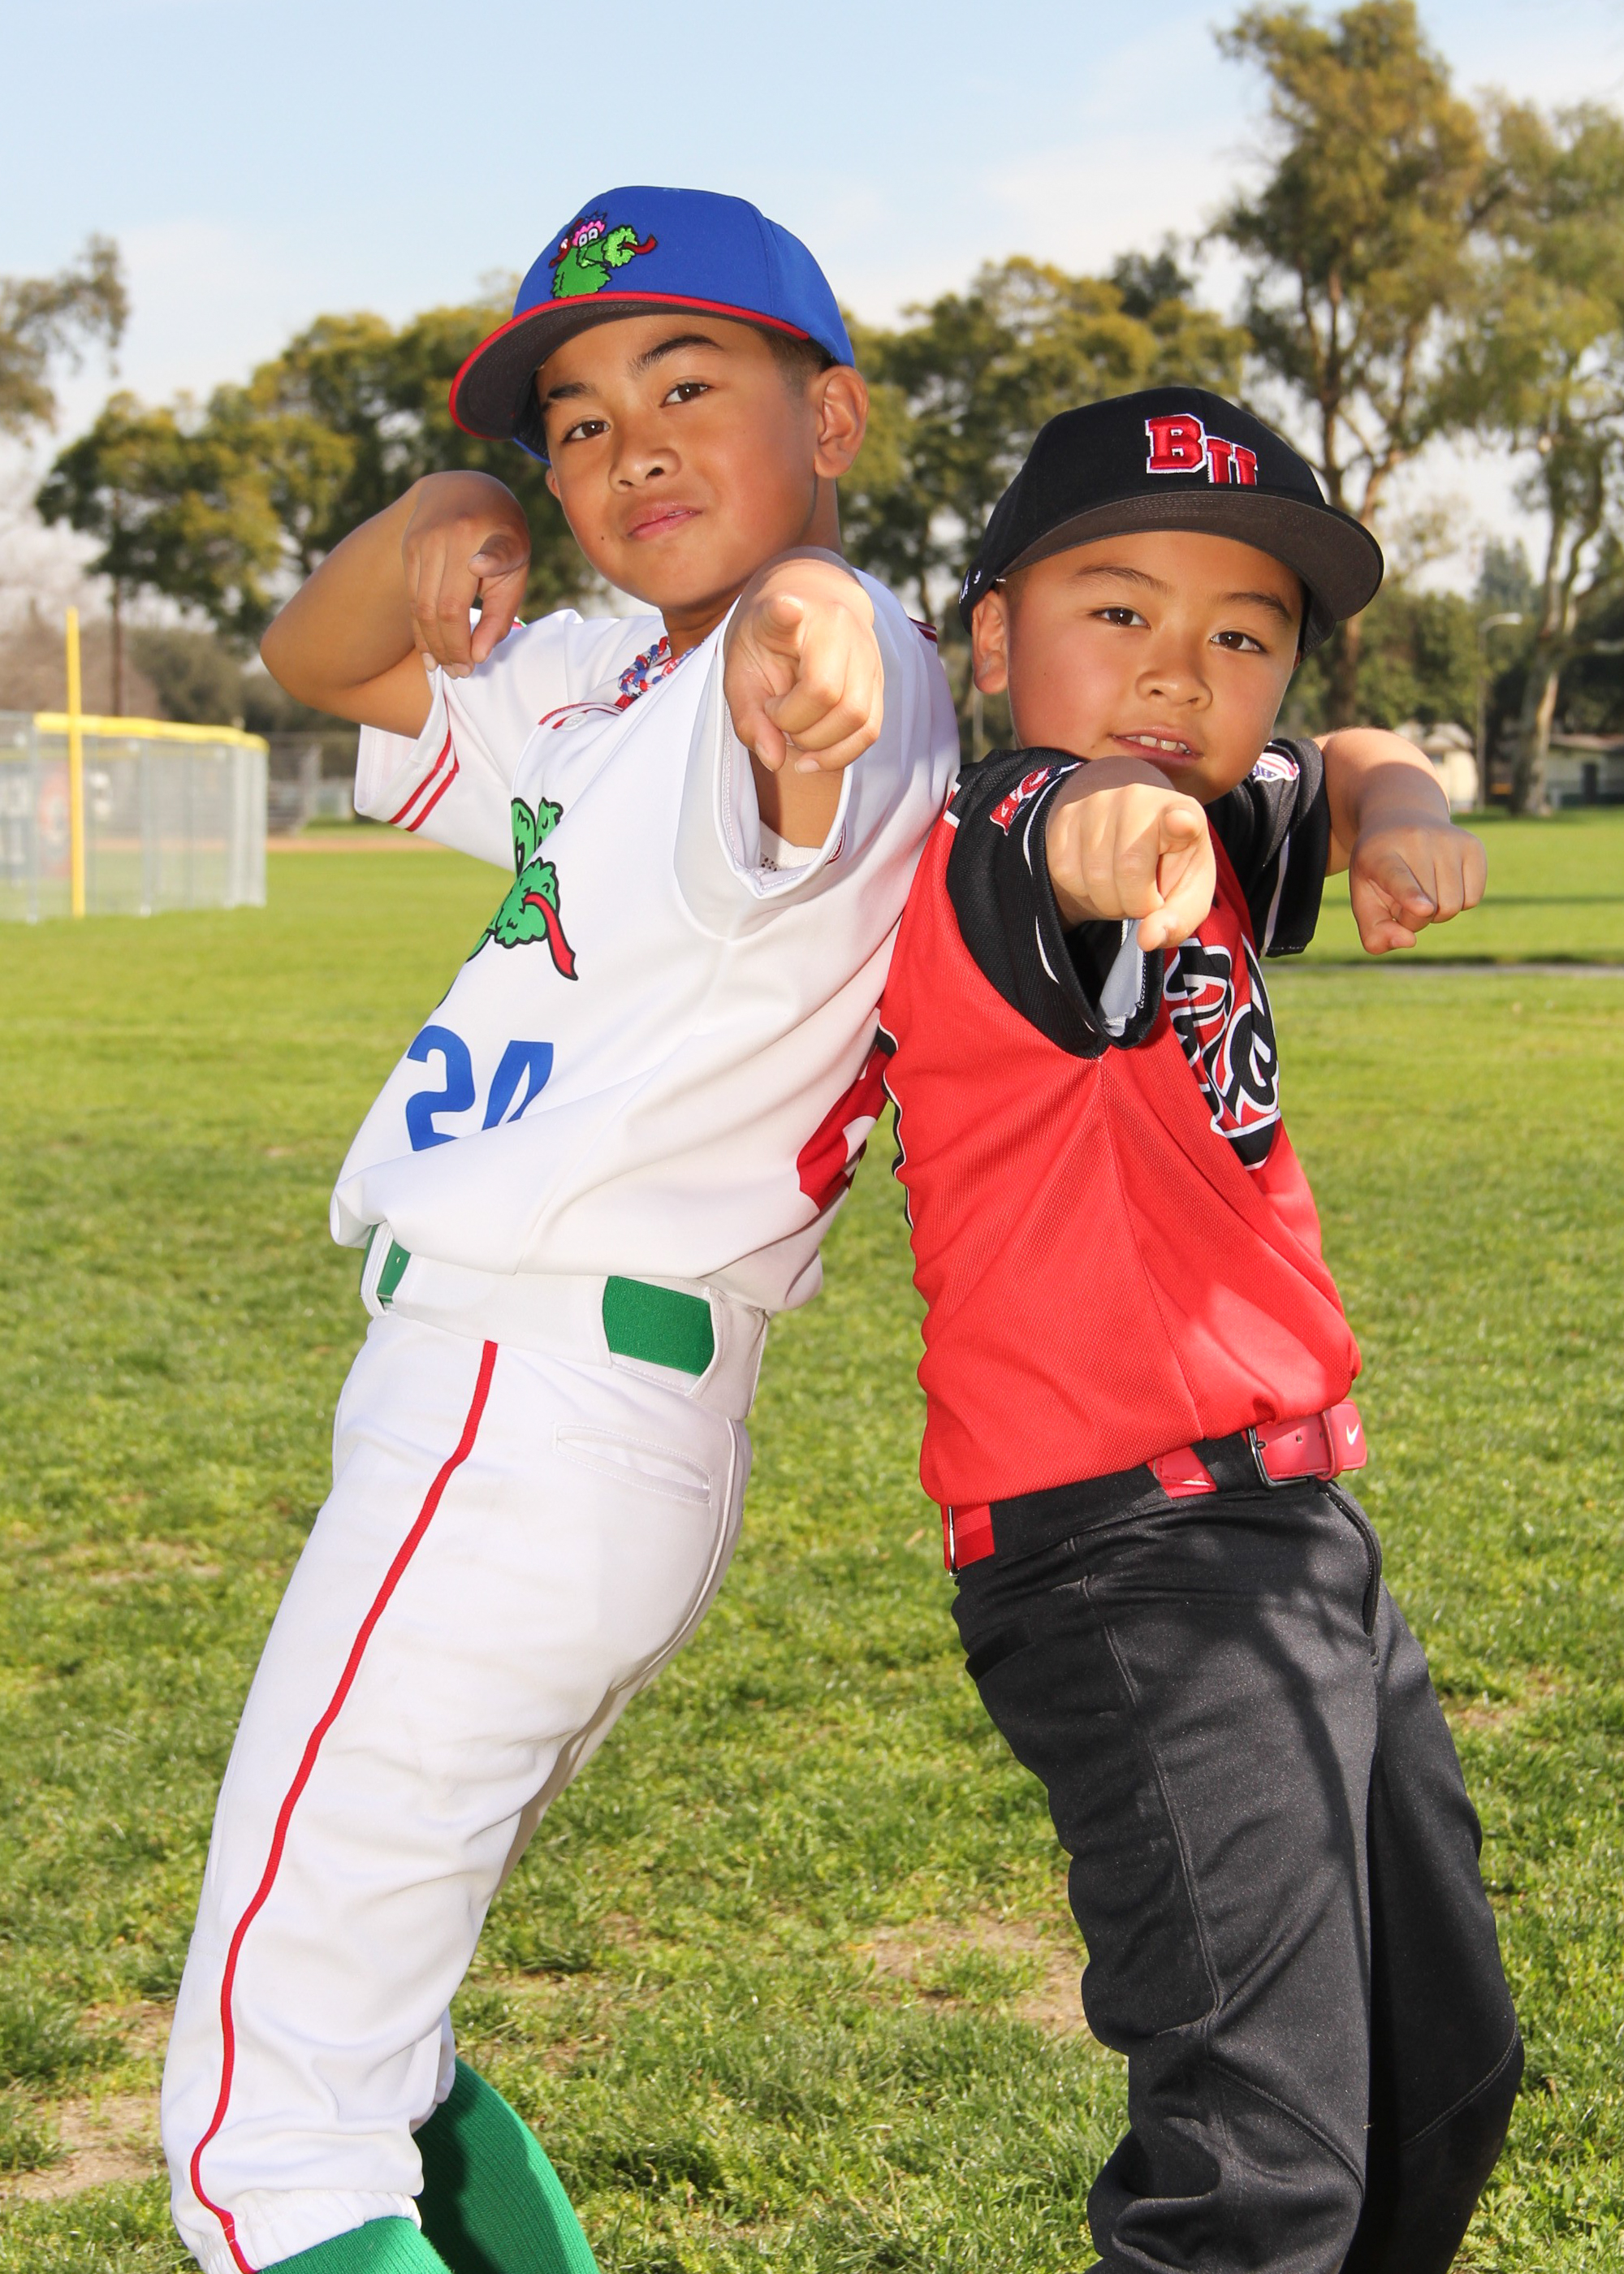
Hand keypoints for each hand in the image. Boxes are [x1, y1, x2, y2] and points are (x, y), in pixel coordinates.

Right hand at [401, 472, 530, 678]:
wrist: (461, 488)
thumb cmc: (501, 535)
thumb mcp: (517, 564)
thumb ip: (502, 611)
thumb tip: (479, 655)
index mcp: (486, 534)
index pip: (480, 572)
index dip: (481, 581)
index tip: (477, 596)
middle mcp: (449, 536)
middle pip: (442, 608)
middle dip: (451, 648)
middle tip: (462, 674)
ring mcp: (422, 541)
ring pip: (421, 608)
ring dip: (433, 645)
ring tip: (447, 669)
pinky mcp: (408, 549)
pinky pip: (412, 599)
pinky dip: (421, 630)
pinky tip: (430, 653)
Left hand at [724, 556, 881, 773]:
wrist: (811, 605)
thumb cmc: (769, 641)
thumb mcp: (741, 671)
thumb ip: (748, 716)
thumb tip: (773, 759)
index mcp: (798, 615)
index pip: (792, 618)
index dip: (786, 612)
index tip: (784, 607)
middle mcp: (843, 631)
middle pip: (834, 697)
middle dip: (799, 729)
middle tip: (775, 717)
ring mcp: (869, 658)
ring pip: (860, 720)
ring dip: (821, 745)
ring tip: (794, 736)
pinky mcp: (879, 683)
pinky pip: (869, 730)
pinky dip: (840, 753)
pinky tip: (812, 757)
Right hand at [1045, 760, 1215, 949]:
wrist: (1125, 838)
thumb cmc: (1165, 869)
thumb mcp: (1186, 896)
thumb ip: (1177, 921)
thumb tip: (1148, 939)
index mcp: (1184, 814)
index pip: (1181, 816)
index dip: (1181, 821)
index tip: (1182, 823)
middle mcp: (1139, 799)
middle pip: (1129, 869)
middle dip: (1135, 903)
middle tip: (1143, 897)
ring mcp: (1098, 803)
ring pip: (1093, 875)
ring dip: (1107, 900)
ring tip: (1121, 888)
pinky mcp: (1066, 817)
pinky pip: (1065, 872)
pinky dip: (1082, 890)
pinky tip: (1097, 879)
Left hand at [1348, 812, 1485, 952]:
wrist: (1400, 817)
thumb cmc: (1378, 870)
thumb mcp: (1363, 899)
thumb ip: (1374, 932)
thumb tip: (1408, 942)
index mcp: (1380, 854)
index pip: (1398, 878)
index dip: (1410, 896)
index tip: (1423, 908)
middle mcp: (1416, 840)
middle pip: (1430, 909)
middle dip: (1415, 919)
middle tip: (1403, 900)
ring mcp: (1449, 839)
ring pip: (1454, 905)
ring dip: (1437, 913)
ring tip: (1422, 890)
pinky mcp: (1473, 845)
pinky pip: (1474, 898)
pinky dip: (1459, 902)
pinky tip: (1442, 883)